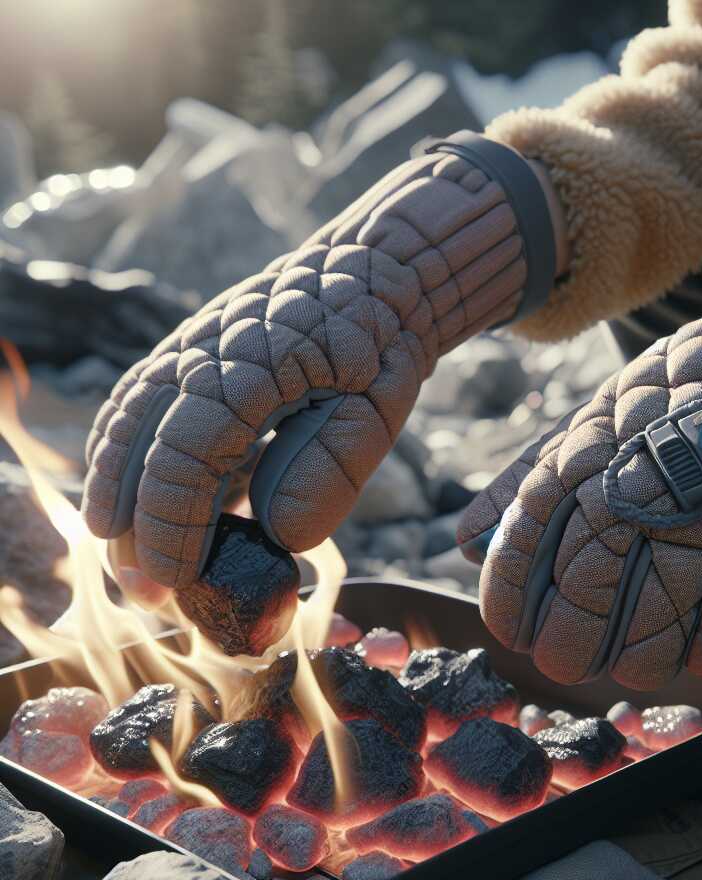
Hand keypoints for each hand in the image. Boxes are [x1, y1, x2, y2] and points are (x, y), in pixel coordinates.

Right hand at [83, 134, 554, 588]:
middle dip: (133, 520)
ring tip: (119, 552)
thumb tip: (281, 535)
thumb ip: (330, 468)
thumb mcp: (377, 407)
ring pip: (129, 420)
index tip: (173, 579)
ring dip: (116, 488)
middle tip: (141, 586)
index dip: (171, 523)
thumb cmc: (382, 345)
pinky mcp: (193, 349)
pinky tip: (133, 495)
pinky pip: (141, 401)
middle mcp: (204, 350)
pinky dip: (126, 450)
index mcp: (252, 365)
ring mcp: (192, 344)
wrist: (377, 268)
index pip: (185, 455)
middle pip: (138, 441)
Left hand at [460, 224, 701, 686]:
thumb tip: (462, 539)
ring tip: (628, 670)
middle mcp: (636, 481)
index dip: (511, 596)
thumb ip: (526, 482)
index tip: (510, 632)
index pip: (526, 537)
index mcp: (584, 452)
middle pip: (587, 583)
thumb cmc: (671, 398)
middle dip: (570, 638)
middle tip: (565, 665)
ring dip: (640, 654)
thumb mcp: (587, 420)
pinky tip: (700, 662)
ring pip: (659, 609)